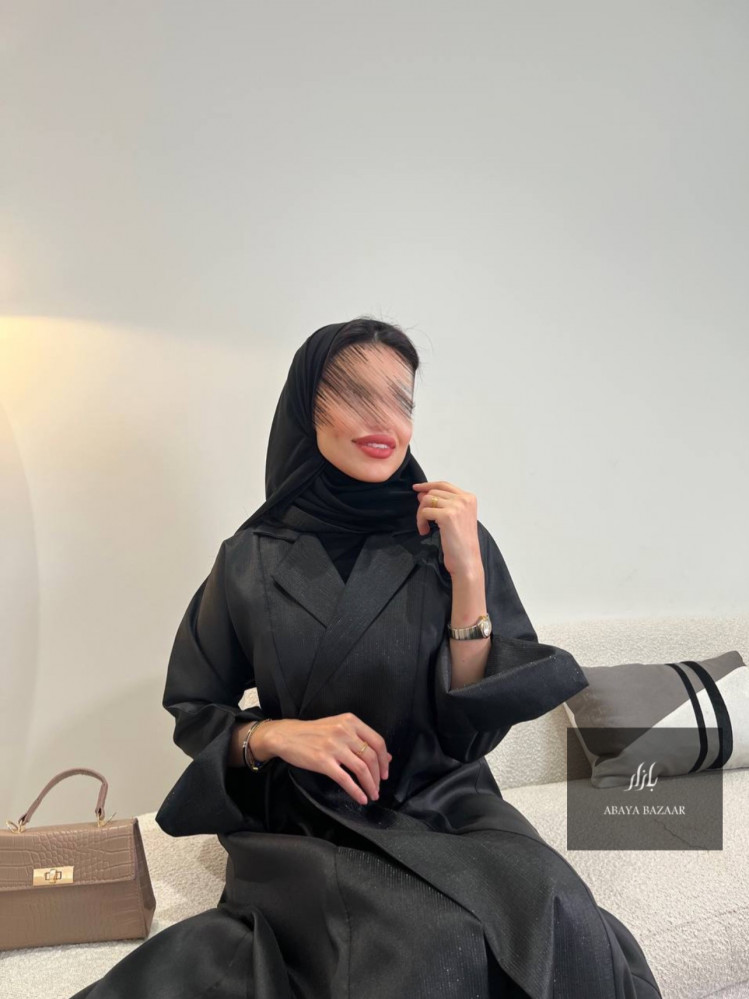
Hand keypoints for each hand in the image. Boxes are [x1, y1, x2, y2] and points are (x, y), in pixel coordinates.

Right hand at [266, 714, 391, 805]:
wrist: (287, 736)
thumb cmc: (314, 732)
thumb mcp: (339, 728)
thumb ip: (361, 739)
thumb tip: (386, 757)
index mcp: (350, 721)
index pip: (377, 741)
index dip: (384, 760)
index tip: (385, 773)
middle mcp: (344, 732)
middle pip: (371, 757)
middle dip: (378, 776)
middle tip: (378, 787)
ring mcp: (334, 746)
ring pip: (361, 769)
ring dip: (370, 785)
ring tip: (372, 794)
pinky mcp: (323, 761)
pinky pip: (345, 779)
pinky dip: (356, 791)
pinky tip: (360, 798)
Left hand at [412, 480, 482, 577]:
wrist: (466, 560)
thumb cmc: (461, 543)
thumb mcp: (455, 518)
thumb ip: (443, 504)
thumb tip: (422, 494)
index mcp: (469, 498)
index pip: (444, 485)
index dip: (428, 485)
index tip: (417, 488)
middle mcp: (464, 499)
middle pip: (433, 492)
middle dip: (423, 504)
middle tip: (422, 518)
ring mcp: (456, 506)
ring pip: (427, 500)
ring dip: (421, 514)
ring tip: (424, 527)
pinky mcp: (447, 515)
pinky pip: (425, 512)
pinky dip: (420, 521)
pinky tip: (424, 531)